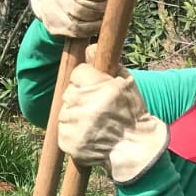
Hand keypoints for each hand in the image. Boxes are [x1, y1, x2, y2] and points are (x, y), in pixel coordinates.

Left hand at [58, 56, 168, 183]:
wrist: (133, 148)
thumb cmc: (132, 113)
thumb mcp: (126, 83)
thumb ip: (108, 64)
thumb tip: (89, 47)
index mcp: (103, 89)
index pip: (78, 73)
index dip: (86, 80)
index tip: (95, 88)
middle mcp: (88, 107)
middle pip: (69, 92)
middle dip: (79, 97)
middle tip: (94, 107)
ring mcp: (77, 127)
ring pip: (64, 111)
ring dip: (74, 114)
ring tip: (91, 122)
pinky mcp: (69, 143)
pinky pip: (62, 129)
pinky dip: (71, 131)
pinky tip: (87, 134)